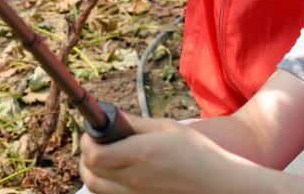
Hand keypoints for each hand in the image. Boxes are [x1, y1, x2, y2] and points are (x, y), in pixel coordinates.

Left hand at [80, 115, 237, 193]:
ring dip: (93, 173)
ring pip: (97, 189)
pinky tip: (117, 175)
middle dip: (85, 157)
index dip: (86, 142)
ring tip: (104, 159)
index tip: (91, 133)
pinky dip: (106, 187)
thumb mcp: (168, 128)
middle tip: (94, 145)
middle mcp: (134, 179)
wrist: (218, 185)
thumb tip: (112, 117)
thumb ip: (136, 123)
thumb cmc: (197, 153)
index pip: (94, 154)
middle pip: (90, 174)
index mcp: (140, 155)